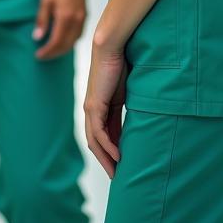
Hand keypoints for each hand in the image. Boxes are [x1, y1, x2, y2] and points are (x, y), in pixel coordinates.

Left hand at [33, 0, 86, 59]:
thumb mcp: (45, 0)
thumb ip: (42, 20)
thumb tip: (37, 37)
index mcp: (65, 17)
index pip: (56, 42)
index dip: (47, 51)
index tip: (38, 55)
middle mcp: (76, 20)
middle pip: (66, 45)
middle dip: (54, 53)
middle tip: (43, 56)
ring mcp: (83, 18)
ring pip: (74, 41)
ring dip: (63, 49)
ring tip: (52, 50)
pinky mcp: (85, 15)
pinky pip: (79, 34)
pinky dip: (71, 41)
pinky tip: (63, 40)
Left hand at [83, 41, 127, 177]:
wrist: (111, 46)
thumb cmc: (119, 64)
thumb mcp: (123, 93)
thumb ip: (122, 110)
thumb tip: (131, 126)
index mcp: (98, 106)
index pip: (103, 135)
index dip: (111, 151)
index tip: (121, 165)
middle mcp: (91, 108)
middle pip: (96, 142)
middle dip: (106, 160)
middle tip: (117, 176)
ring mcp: (91, 107)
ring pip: (95, 140)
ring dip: (106, 158)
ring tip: (117, 172)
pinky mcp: (94, 104)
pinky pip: (100, 131)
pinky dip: (108, 145)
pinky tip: (118, 156)